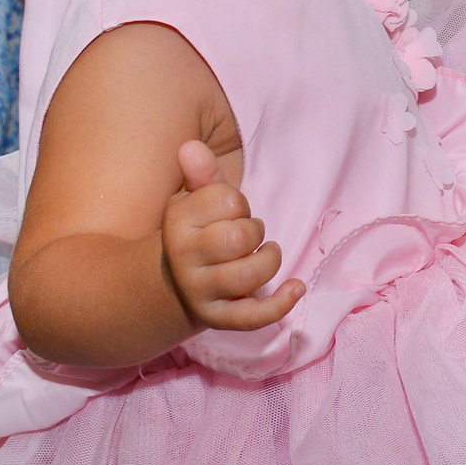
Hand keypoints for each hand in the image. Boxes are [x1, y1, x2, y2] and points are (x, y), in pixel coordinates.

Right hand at [162, 140, 303, 332]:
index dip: (238, 204)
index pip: (229, 201)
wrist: (169, 284)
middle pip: (242, 237)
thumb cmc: (197, 233)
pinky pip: (254, 316)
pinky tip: (296, 287)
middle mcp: (184, 258)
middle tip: (244, 236)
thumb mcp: (196, 202)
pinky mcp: (217, 318)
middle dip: (255, 231)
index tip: (228, 214)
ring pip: (251, 273)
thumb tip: (191, 146)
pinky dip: (281, 303)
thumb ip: (202, 175)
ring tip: (263, 254)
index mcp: (176, 222)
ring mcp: (200, 290)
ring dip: (269, 260)